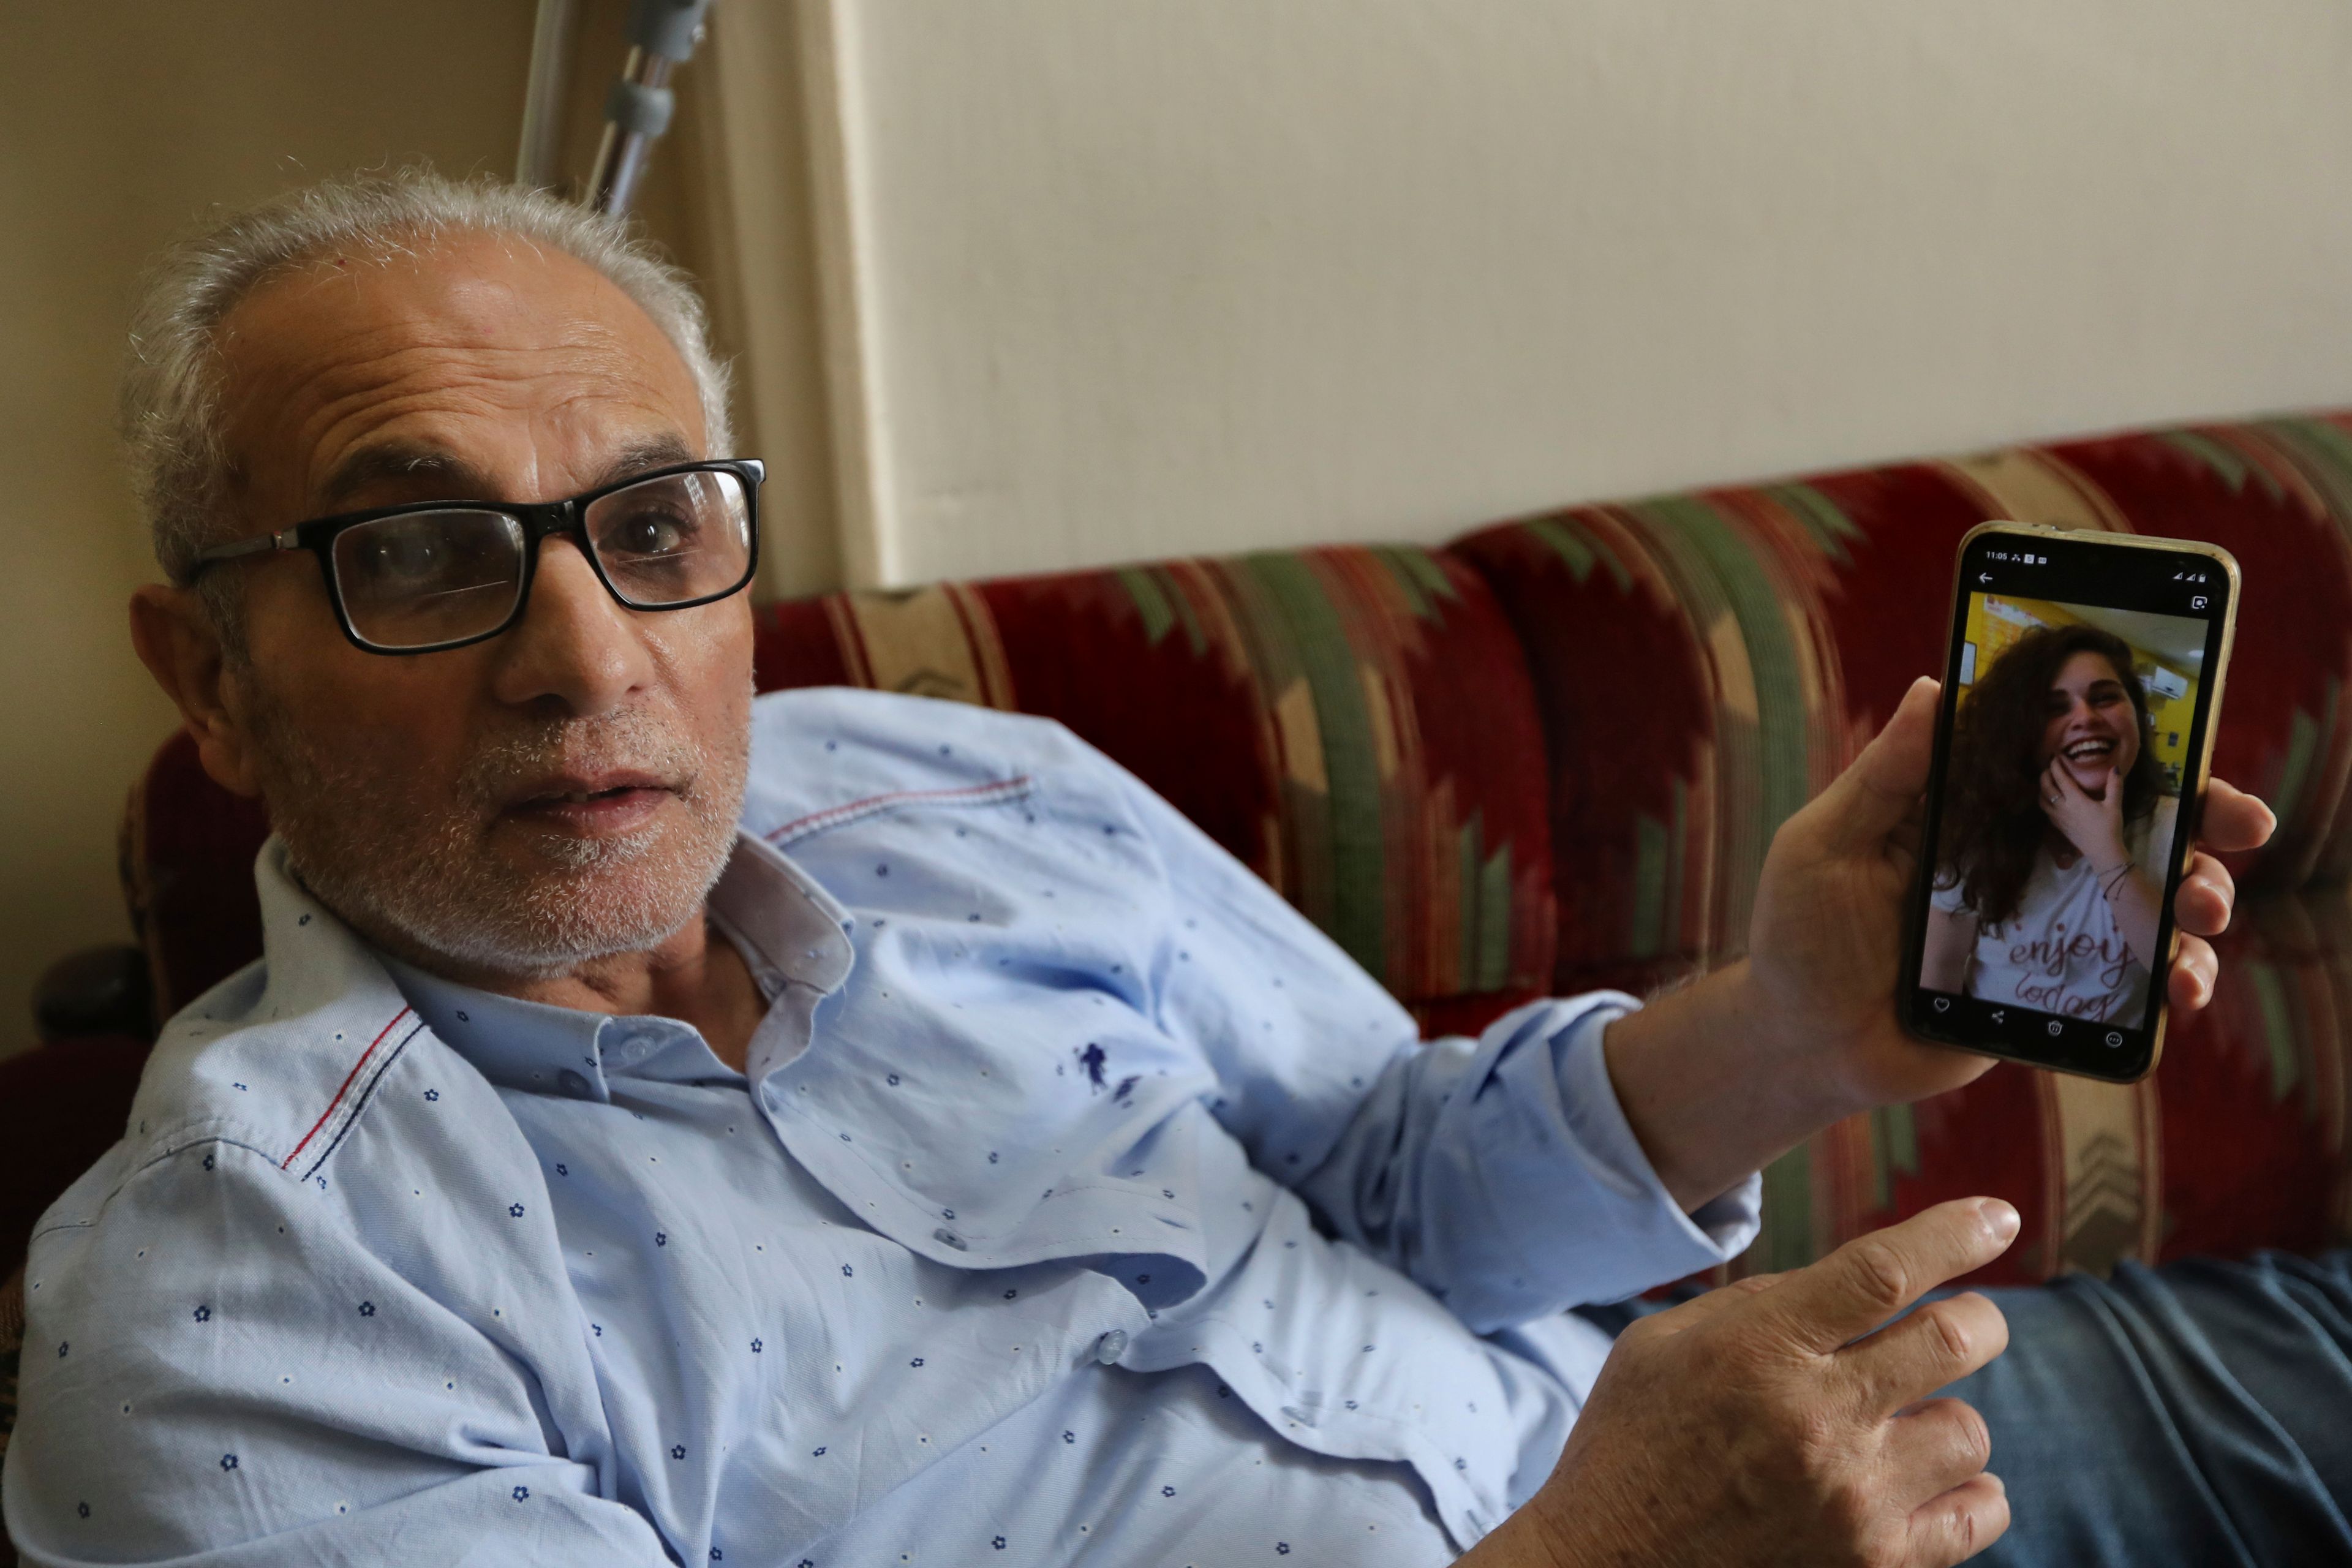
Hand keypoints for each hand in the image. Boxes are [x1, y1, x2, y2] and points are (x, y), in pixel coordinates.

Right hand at [1464, 1199, 2018, 1567]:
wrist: (1606, 1566)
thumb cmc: (1630, 1442)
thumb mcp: (1663, 1343)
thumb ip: (1757, 1305)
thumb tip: (1851, 1286)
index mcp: (1758, 1349)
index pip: (1882, 1272)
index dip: (1952, 1234)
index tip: (1996, 1217)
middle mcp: (1815, 1421)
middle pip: (1953, 1342)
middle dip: (1979, 1318)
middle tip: (1970, 1319)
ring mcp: (1852, 1501)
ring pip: (1969, 1430)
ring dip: (1947, 1414)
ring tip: (1906, 1422)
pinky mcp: (1873, 1563)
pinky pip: (1979, 1516)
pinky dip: (1971, 1489)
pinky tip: (1937, 1479)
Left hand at [1606, 679, 2276, 1210]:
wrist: (1799, 1042)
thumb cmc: (1800, 932)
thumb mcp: (1825, 843)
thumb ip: (1884, 776)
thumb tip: (1933, 686)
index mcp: (1977, 811)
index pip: (2069, 763)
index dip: (2137, 748)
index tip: (2193, 741)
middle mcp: (2022, 862)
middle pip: (2133, 828)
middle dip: (2203, 821)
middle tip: (2241, 827)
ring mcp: (2043, 929)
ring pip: (2148, 903)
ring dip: (2198, 900)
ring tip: (2202, 912)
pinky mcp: (2049, 993)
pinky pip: (2129, 984)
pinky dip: (2170, 983)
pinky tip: (2178, 990)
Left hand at [2038, 759, 2126, 872]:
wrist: (2102, 851)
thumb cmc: (2109, 827)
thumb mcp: (2114, 805)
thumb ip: (2114, 786)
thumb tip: (2115, 768)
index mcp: (2075, 800)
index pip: (2060, 779)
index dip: (2056, 767)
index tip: (2055, 757)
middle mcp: (2063, 808)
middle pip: (2046, 788)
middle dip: (2045, 775)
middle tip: (2049, 768)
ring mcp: (2058, 818)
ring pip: (2042, 800)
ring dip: (2042, 789)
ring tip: (2047, 782)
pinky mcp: (2058, 826)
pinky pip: (2046, 811)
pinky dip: (2044, 801)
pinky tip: (2050, 800)